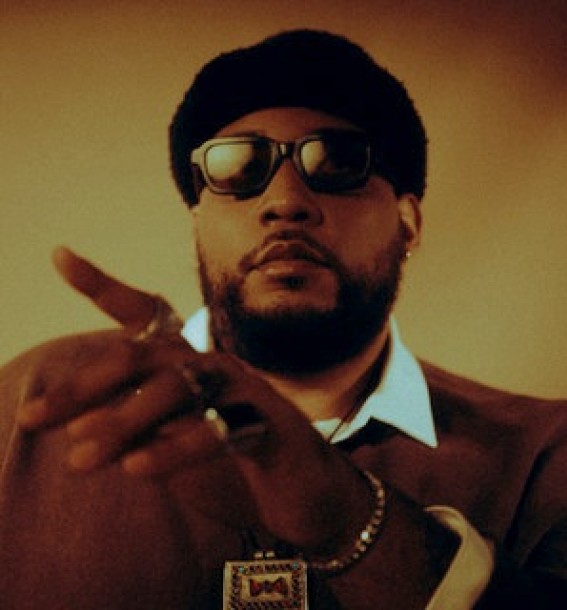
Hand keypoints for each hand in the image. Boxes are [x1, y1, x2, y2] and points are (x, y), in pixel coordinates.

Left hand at [16, 247, 372, 553]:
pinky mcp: (270, 426)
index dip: (103, 286)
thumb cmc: (236, 448)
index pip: (146, 316)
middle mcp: (215, 365)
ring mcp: (245, 391)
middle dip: (87, 386)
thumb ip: (136, 422)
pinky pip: (220, 430)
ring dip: (124, 422)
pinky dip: (177, 447)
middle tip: (34, 419)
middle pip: (145, 358)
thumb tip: (76, 430)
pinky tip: (139, 468)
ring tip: (78, 460)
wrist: (307, 480)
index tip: (61, 256)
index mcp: (191, 361)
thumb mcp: (179, 432)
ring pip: (179, 390)